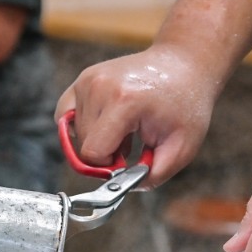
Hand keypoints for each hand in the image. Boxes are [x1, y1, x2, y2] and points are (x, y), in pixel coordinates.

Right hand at [55, 46, 218, 186]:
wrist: (182, 64)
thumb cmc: (185, 103)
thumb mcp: (182, 147)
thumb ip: (154, 175)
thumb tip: (126, 187)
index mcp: (125, 101)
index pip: (93, 151)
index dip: (108, 166)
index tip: (126, 163)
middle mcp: (100, 86)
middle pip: (82, 144)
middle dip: (104, 154)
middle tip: (130, 145)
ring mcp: (88, 79)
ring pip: (74, 132)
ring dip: (96, 139)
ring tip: (123, 131)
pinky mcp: (83, 78)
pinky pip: (65, 115)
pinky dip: (82, 127)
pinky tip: (105, 124)